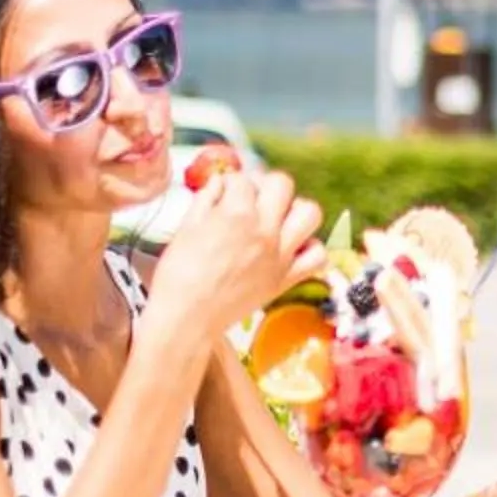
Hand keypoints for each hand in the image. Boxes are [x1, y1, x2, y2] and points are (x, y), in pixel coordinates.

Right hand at [152, 165, 324, 331]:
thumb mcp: (186, 227)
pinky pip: (317, 256)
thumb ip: (206, 198)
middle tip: (253, 198)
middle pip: (283, 184)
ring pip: (311, 214)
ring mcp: (280, 254)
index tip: (226, 191)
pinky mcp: (287, 278)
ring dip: (296, 209)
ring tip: (280, 218)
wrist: (187, 317)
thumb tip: (220, 182)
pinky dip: (310, 248)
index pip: (243, 179)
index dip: (232, 182)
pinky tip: (293, 248)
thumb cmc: (178, 274)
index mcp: (236, 213)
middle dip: (266, 185)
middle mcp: (265, 229)